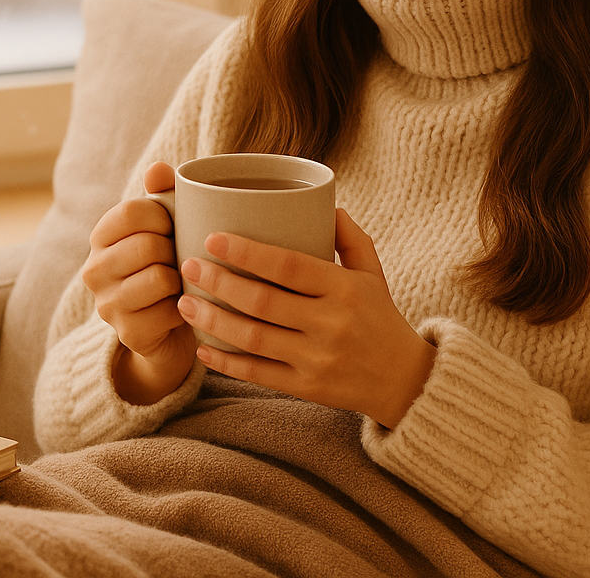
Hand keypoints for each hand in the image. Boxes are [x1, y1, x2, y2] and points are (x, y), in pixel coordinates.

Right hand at [82, 161, 197, 404]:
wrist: (172, 329)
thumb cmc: (171, 264)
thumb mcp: (168, 226)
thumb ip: (163, 193)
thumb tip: (158, 168)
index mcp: (101, 236)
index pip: (132, 211)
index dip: (164, 216)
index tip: (174, 227)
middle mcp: (93, 270)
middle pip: (147, 245)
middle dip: (175, 251)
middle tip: (181, 259)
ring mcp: (107, 304)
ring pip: (159, 278)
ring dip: (181, 280)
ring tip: (181, 282)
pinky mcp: (127, 333)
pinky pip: (168, 310)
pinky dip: (185, 308)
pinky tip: (182, 309)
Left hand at [176, 209, 435, 428]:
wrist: (405, 382)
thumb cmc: (382, 318)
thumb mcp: (374, 274)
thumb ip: (351, 238)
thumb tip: (326, 202)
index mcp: (344, 289)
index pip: (288, 266)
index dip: (246, 253)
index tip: (213, 239)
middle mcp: (330, 324)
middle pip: (262, 301)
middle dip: (219, 283)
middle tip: (189, 266)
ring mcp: (317, 359)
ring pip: (253, 338)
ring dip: (213, 321)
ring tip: (185, 304)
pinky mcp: (307, 388)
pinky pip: (258, 374)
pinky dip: (226, 363)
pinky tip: (202, 349)